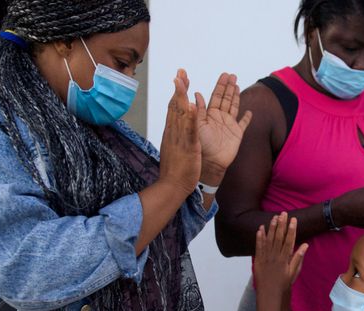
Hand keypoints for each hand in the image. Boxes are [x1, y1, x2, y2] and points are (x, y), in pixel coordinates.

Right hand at [158, 69, 202, 193]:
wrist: (173, 185)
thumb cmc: (176, 167)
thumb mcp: (176, 146)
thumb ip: (177, 134)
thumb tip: (177, 125)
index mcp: (172, 131)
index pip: (174, 107)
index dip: (177, 92)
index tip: (180, 77)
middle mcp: (174, 132)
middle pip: (176, 106)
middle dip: (179, 88)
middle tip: (181, 72)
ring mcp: (180, 139)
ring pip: (180, 114)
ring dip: (182, 96)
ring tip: (183, 81)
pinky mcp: (188, 147)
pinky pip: (189, 131)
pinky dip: (190, 118)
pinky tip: (191, 106)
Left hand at [197, 73, 252, 185]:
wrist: (209, 164)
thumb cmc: (199, 147)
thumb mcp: (196, 126)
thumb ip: (198, 111)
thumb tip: (196, 94)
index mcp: (209, 115)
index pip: (215, 96)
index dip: (220, 85)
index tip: (224, 75)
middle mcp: (219, 118)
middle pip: (225, 99)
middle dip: (228, 87)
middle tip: (231, 75)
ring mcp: (228, 126)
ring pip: (234, 107)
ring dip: (236, 96)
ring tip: (237, 85)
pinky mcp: (237, 135)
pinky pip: (243, 124)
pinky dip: (246, 118)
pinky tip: (249, 112)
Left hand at [254, 212, 308, 294]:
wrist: (270, 294)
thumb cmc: (284, 284)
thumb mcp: (294, 272)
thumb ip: (298, 258)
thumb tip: (305, 245)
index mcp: (285, 259)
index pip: (289, 241)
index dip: (291, 230)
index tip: (293, 220)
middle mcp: (275, 256)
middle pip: (278, 238)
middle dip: (281, 224)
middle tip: (283, 213)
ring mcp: (266, 258)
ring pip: (268, 240)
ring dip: (271, 228)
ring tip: (274, 217)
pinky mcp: (258, 260)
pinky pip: (258, 247)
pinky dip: (259, 237)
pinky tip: (260, 228)